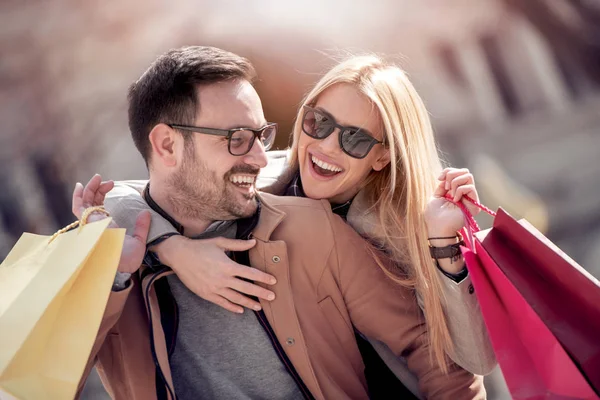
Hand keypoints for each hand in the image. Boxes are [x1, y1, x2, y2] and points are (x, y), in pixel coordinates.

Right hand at [72, 174, 150, 273]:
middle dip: (96, 189)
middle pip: (91, 203)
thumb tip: (146, 212)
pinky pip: (79, 209)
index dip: (101, 194)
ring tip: (98, 177)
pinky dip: (79, 197)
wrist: (124, 264)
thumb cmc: (130, 258)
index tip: (111, 183)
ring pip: (85, 203)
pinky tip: (82, 186)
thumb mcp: (140, 240)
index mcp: (106, 228)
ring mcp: (92, 225)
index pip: (99, 207)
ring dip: (89, 189)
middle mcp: (97, 225)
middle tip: (106, 179)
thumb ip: (142, 226)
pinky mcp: (89, 224)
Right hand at [153, 236, 276, 313]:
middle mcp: (223, 279)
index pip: (250, 274)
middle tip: (273, 297)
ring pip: (236, 298)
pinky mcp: (207, 294)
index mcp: (228, 266)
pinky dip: (232, 307)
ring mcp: (214, 288)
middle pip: (246, 288)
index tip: (273, 281)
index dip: (263, 278)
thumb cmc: (201, 247)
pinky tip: (241, 310)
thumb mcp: (220, 243)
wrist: (179, 256)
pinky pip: (222, 303)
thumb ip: (238, 245)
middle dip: (261, 293)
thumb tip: (254, 242)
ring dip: (249, 303)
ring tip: (259, 307)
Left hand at [425, 168, 479, 236]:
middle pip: (465, 171)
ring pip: (468, 176)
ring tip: (449, 193)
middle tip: (445, 186)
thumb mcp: (435, 196)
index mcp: (454, 190)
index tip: (439, 178)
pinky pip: (470, 187)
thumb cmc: (434, 215)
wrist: (437, 228)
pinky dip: (459, 190)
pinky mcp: (474, 204)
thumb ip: (443, 185)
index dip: (448, 171)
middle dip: (452, 174)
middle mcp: (463, 193)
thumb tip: (448, 176)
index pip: (457, 172)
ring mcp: (469, 198)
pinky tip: (455, 200)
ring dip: (455, 182)